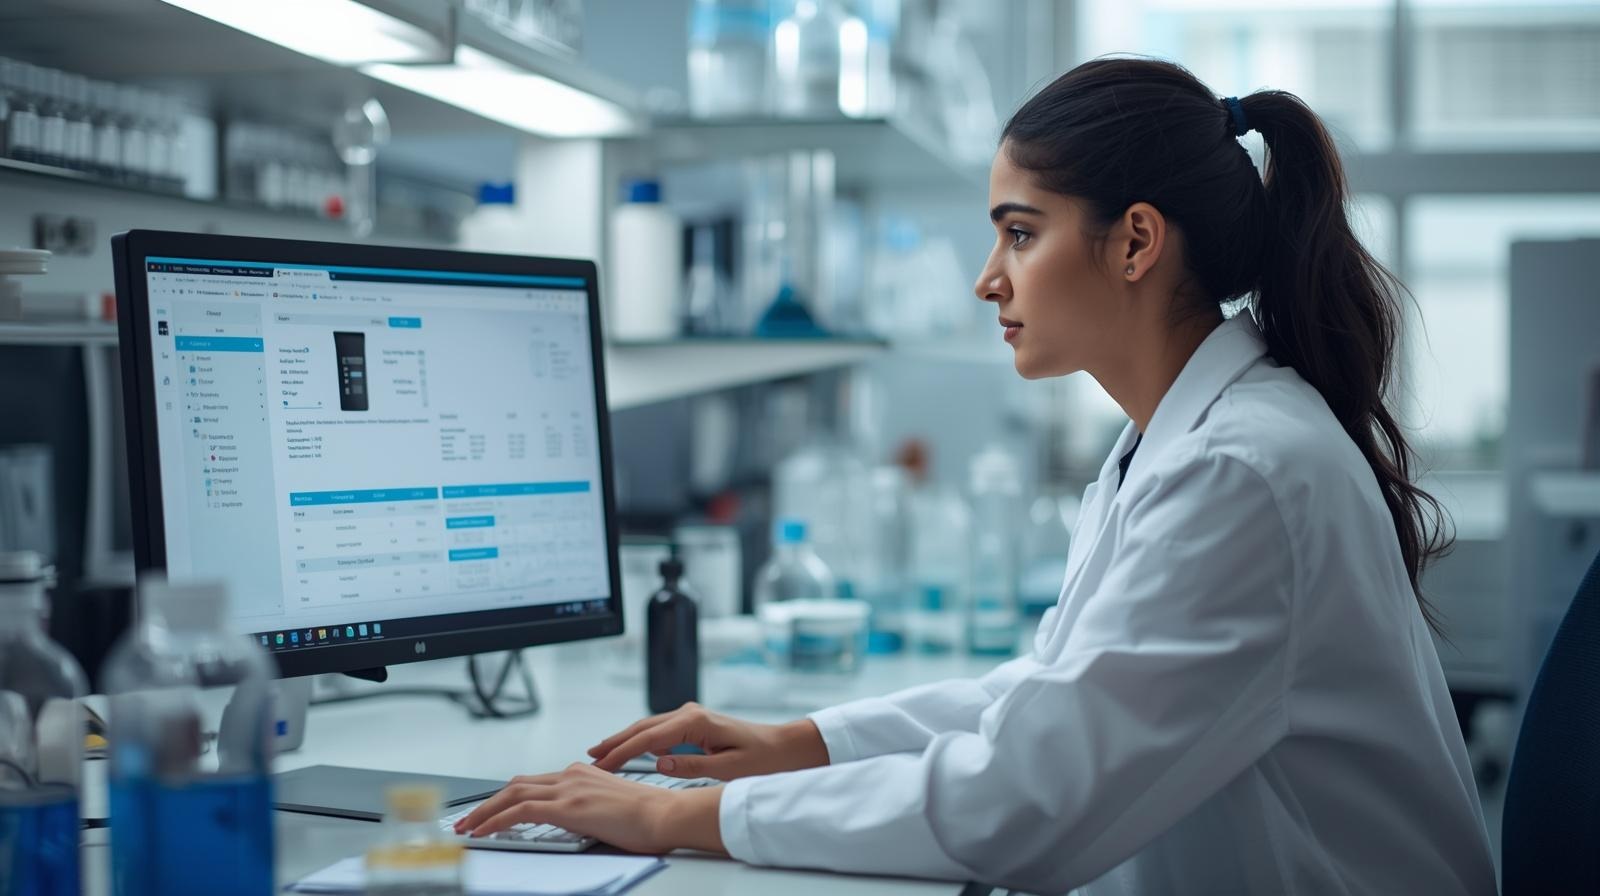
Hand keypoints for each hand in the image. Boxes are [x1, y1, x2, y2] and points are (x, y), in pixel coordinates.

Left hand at [454, 762, 724, 854]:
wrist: (667, 815)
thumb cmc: (649, 817)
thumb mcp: (612, 806)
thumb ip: (589, 807)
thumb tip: (578, 820)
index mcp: (582, 774)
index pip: (534, 783)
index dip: (507, 797)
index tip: (491, 811)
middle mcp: (572, 775)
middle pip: (516, 785)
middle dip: (487, 803)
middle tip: (467, 819)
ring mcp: (569, 789)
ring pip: (512, 795)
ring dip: (483, 812)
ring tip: (466, 828)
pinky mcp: (568, 807)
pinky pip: (520, 812)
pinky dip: (495, 821)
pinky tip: (484, 832)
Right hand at [587, 702, 828, 779]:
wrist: (784, 747)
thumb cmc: (763, 759)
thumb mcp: (728, 769)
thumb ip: (692, 766)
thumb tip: (659, 762)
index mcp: (696, 722)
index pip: (648, 738)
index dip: (621, 753)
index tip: (601, 765)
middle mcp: (690, 712)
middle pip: (642, 727)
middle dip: (615, 742)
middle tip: (589, 758)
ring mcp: (691, 715)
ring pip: (648, 726)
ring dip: (625, 739)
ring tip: (601, 754)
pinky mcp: (694, 722)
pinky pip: (659, 730)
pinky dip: (641, 739)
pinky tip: (630, 750)